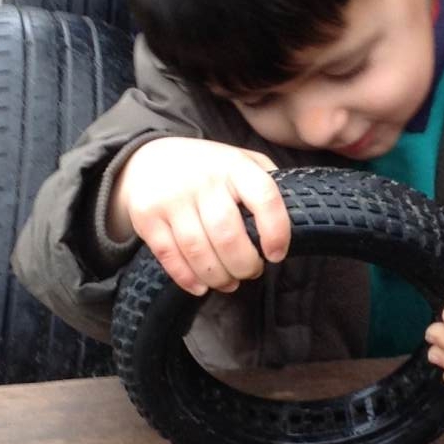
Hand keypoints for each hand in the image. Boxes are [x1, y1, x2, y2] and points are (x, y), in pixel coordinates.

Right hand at [115, 139, 288, 296]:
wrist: (148, 158)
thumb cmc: (207, 168)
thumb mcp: (241, 161)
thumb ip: (266, 182)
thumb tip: (295, 216)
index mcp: (235, 166)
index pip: (265, 197)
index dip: (276, 231)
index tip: (276, 254)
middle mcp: (203, 180)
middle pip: (228, 235)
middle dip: (244, 265)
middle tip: (250, 272)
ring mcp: (172, 198)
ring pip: (198, 251)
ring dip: (218, 276)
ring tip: (228, 282)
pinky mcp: (148, 217)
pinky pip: (169, 256)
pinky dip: (187, 278)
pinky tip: (201, 285)